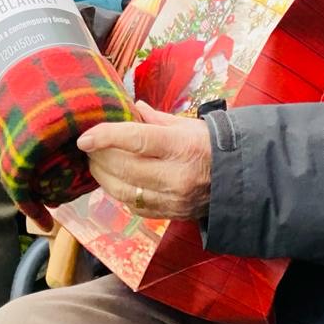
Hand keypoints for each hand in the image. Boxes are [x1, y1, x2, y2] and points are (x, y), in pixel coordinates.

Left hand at [76, 101, 211, 220]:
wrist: (238, 179)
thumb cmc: (211, 145)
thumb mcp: (187, 125)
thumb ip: (155, 120)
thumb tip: (131, 108)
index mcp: (180, 147)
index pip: (136, 141)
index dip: (106, 137)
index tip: (85, 137)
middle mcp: (175, 176)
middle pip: (123, 168)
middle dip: (99, 157)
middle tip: (90, 147)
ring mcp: (171, 199)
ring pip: (123, 191)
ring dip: (103, 177)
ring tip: (96, 163)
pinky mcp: (167, 215)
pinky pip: (133, 205)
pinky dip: (118, 192)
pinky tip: (115, 179)